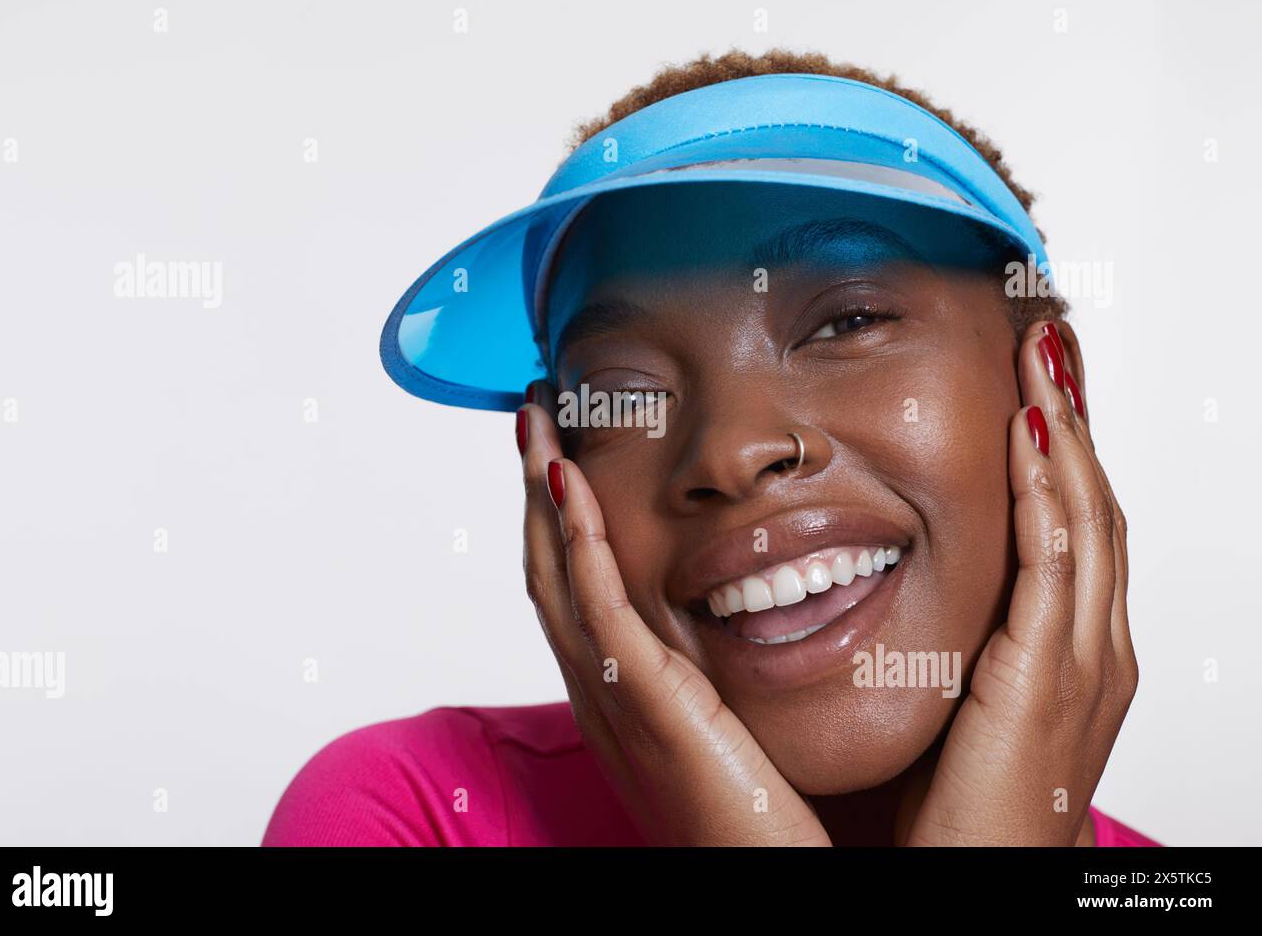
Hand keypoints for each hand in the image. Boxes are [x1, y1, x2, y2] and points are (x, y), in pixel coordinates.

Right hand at [516, 383, 830, 845]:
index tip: (561, 452)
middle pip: (547, 570)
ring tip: (535, 419)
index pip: (572, 589)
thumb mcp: (726, 732)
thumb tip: (746, 617)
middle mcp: (598, 694)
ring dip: (540, 491)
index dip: (557, 517)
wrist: (761, 881)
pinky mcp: (644, 704)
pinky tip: (566, 479)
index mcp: (618, 697)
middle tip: (532, 413)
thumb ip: (714, 680)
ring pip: (554, 576)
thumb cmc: (760, 823)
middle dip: (534, 487)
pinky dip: (574, 538)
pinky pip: (596, 605)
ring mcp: (612, 700)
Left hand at [906, 320, 1137, 844]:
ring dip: (1066, 433)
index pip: (1075, 525)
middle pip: (1095, 506)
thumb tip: (926, 587)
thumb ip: (965, 639)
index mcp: (1073, 651)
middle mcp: (1094, 648)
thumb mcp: (968, 699)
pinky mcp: (1046, 682)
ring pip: (1087, 520)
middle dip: (1075, 421)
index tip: (1036, 380)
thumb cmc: (960, 807)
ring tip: (1044, 358)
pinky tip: (1027, 437)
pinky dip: (1046, 494)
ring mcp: (1081, 664)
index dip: (1062, 449)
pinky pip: (1053, 567)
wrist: (975, 886)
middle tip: (1050, 342)